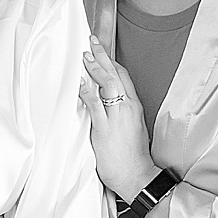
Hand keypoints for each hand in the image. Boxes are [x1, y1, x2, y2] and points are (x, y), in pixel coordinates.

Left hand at [79, 36, 156, 202]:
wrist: (137, 176)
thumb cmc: (132, 155)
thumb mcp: (131, 128)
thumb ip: (120, 112)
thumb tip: (106, 102)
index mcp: (134, 107)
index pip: (123, 76)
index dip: (112, 61)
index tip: (102, 50)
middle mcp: (128, 108)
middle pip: (116, 74)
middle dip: (103, 56)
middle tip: (92, 41)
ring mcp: (117, 117)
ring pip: (107, 84)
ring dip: (94, 68)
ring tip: (84, 55)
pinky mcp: (106, 129)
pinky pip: (95, 105)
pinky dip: (87, 91)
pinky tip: (80, 83)